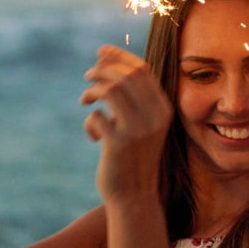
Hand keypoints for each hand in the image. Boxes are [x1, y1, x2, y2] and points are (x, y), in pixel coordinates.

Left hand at [79, 46, 172, 201]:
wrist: (135, 195)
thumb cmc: (133, 156)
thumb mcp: (141, 124)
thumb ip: (133, 99)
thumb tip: (107, 64)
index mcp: (163, 108)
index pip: (142, 69)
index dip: (119, 56)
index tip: (101, 52)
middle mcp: (155, 116)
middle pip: (126, 75)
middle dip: (103, 69)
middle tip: (88, 75)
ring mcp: (138, 129)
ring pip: (112, 89)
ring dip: (93, 90)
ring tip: (85, 100)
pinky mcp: (119, 143)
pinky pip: (96, 117)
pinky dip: (89, 122)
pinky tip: (93, 136)